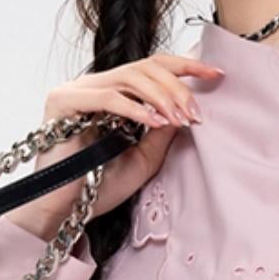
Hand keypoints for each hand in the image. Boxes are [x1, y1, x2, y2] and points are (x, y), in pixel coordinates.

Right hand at [4, 53, 224, 240]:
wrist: (64, 213)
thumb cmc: (98, 188)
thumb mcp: (145, 157)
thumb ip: (163, 130)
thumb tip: (187, 104)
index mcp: (109, 92)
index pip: (150, 67)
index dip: (185, 66)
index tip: (216, 74)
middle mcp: (92, 85)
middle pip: (144, 67)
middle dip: (177, 87)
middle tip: (197, 113)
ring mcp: (75, 91)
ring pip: (129, 76)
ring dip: (161, 97)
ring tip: (181, 119)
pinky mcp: (62, 103)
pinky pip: (106, 96)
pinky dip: (135, 108)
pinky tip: (155, 122)